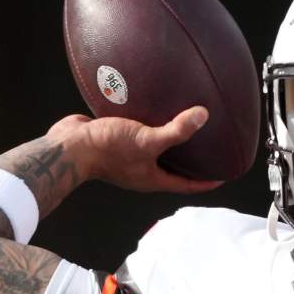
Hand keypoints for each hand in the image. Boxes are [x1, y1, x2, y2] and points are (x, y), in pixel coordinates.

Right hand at [46, 106, 221, 193]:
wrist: (68, 145)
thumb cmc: (108, 150)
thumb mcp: (148, 140)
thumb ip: (176, 130)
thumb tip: (203, 116)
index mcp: (153, 178)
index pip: (187, 185)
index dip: (207, 182)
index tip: (224, 176)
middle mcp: (143, 170)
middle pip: (174, 168)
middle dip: (192, 161)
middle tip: (212, 148)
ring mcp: (130, 156)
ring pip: (156, 150)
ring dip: (171, 140)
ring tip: (188, 125)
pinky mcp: (118, 140)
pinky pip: (140, 133)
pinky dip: (151, 124)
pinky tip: (159, 108)